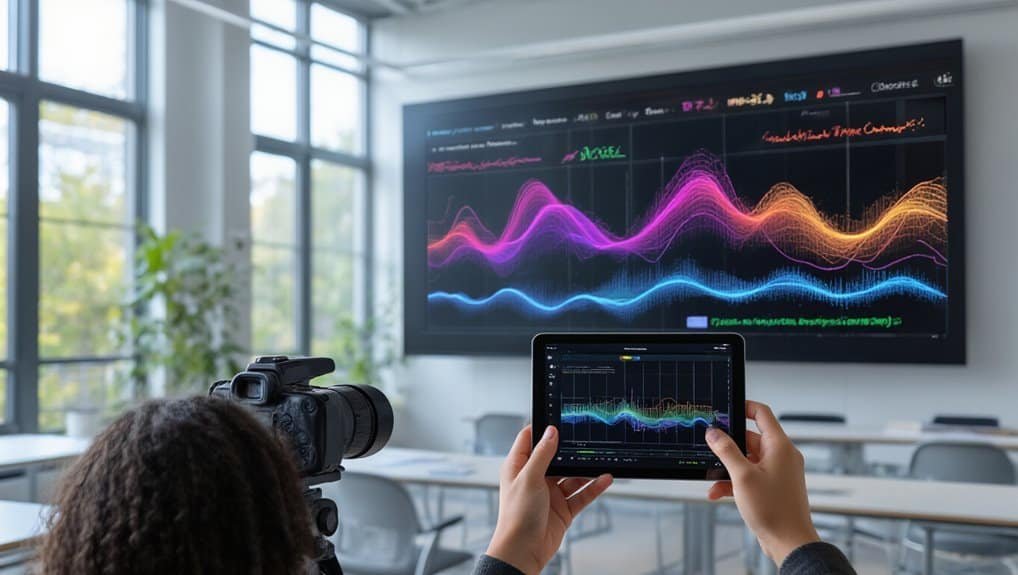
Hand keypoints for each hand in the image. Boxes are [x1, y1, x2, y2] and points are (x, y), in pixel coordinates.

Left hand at [485, 425, 612, 574]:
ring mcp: (550, 494)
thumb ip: (542, 454)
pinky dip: (593, 487)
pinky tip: (604, 478)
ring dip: (586, 469)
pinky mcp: (563, 509)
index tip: (559, 418)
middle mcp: (535, 478)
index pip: (529, 439)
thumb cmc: (516, 517)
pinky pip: (581, 494)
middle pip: (556, 457)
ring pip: (572, 476)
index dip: (543, 428)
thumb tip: (551, 432)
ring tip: (600, 459)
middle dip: (571, 449)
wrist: (523, 551)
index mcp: (519, 467)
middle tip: (586, 437)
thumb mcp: (529, 478)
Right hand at [705, 400, 819, 565]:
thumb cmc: (774, 510)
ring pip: (746, 459)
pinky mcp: (771, 487)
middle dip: (728, 445)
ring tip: (711, 476)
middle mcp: (781, 456)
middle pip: (750, 438)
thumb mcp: (743, 476)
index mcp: (780, 447)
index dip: (744, 407)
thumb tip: (714, 433)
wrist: (789, 542)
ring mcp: (777, 472)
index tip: (726, 408)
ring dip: (727, 468)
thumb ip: (726, 451)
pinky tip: (717, 492)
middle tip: (709, 447)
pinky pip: (749, 476)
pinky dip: (733, 482)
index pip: (762, 414)